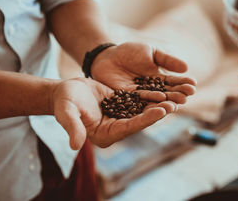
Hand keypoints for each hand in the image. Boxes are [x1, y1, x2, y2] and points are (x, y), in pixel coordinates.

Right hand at [51, 77, 177, 148]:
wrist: (64, 92)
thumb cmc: (63, 102)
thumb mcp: (66, 113)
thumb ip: (72, 127)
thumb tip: (75, 146)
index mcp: (104, 134)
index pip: (129, 128)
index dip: (145, 120)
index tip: (160, 111)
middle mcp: (115, 128)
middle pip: (140, 121)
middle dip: (157, 113)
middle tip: (174, 105)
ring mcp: (119, 117)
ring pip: (142, 112)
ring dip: (157, 105)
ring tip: (174, 98)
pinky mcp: (122, 106)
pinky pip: (138, 102)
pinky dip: (150, 97)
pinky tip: (164, 91)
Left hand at [90, 42, 195, 103]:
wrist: (107, 56)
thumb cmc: (130, 52)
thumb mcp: (151, 52)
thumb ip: (167, 60)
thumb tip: (186, 67)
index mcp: (159, 79)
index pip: (174, 82)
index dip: (183, 84)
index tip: (193, 84)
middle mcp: (152, 90)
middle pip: (167, 94)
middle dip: (178, 94)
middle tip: (188, 96)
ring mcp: (140, 96)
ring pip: (156, 101)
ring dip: (167, 102)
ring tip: (177, 103)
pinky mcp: (127, 101)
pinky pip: (140, 102)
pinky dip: (150, 103)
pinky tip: (159, 103)